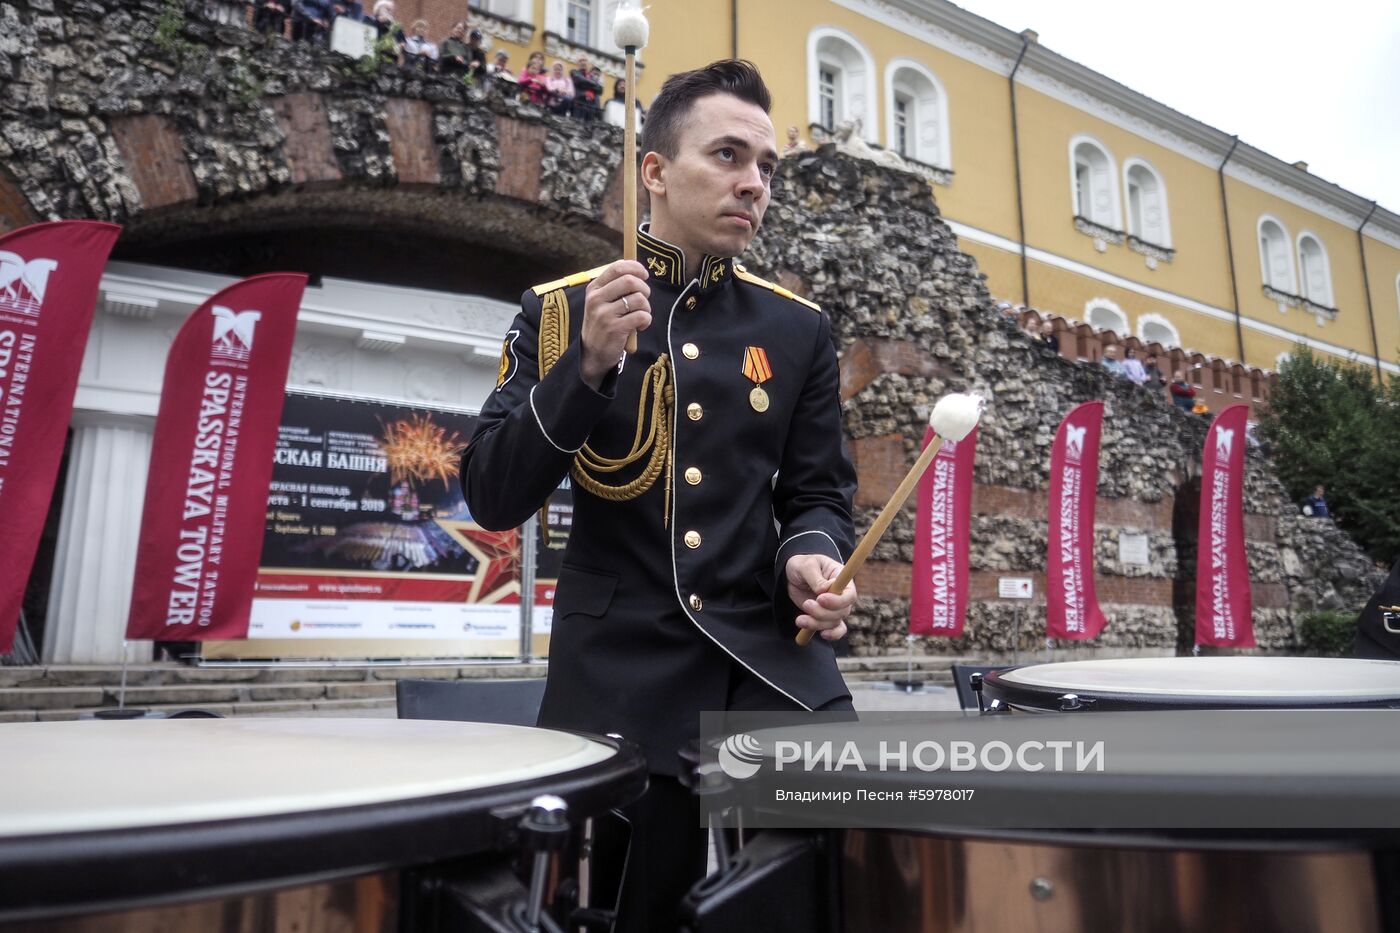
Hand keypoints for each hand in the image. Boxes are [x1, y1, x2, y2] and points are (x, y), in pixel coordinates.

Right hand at [580, 260, 650, 387]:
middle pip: (630, 281)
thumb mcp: (601, 302)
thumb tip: (637, 270)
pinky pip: (641, 316)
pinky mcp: (614, 328)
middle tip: (644, 299)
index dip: (635, 268)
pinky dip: (646, 320)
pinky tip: (640, 326)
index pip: (617, 268)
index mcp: (594, 288)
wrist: (593, 353)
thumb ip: (615, 287)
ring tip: (641, 316)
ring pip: (638, 299)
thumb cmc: (603, 324)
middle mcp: (597, 299)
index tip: (644, 275)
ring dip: (646, 307)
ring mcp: (604, 314)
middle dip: (644, 289)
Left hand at [785, 554, 855, 640]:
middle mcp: (843, 594)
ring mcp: (836, 607)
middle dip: (823, 612)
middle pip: (842, 611)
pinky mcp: (828, 617)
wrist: (793, 575)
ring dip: (817, 623)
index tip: (820, 599)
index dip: (837, 600)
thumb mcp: (806, 566)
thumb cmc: (802, 565)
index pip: (849, 594)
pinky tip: (821, 635)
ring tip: (799, 620)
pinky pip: (836, 630)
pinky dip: (832, 635)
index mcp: (842, 578)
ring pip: (834, 622)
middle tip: (806, 604)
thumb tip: (825, 590)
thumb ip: (816, 578)